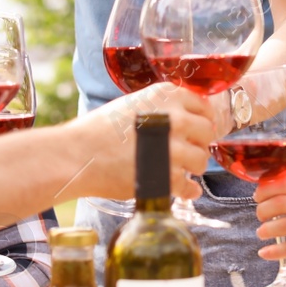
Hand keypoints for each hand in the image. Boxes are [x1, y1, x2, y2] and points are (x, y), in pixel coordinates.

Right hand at [71, 83, 213, 199]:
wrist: (78, 155)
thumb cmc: (99, 130)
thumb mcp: (134, 104)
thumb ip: (162, 108)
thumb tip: (185, 119)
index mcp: (167, 95)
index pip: (204, 106)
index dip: (202, 120)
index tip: (198, 130)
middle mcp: (176, 118)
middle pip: (207, 133)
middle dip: (199, 143)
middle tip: (187, 151)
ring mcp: (173, 149)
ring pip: (201, 161)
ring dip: (193, 167)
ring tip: (179, 169)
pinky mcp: (166, 177)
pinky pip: (190, 186)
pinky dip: (188, 190)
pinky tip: (184, 190)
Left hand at [252, 176, 285, 260]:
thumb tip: (268, 192)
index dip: (265, 190)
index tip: (257, 196)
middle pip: (281, 203)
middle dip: (262, 210)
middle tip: (259, 215)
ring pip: (284, 224)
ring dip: (266, 229)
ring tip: (261, 232)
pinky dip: (274, 251)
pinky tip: (265, 252)